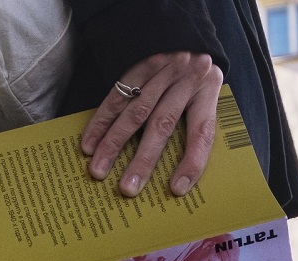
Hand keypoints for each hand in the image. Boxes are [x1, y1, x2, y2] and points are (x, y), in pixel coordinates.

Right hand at [80, 52, 222, 197]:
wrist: (184, 32)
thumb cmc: (197, 79)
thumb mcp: (208, 98)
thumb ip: (198, 130)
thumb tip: (181, 178)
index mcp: (207, 92)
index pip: (202, 134)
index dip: (191, 164)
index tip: (177, 189)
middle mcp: (183, 80)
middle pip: (161, 125)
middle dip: (142, 160)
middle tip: (128, 188)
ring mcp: (156, 73)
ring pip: (133, 113)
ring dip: (113, 145)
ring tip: (98, 171)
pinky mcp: (134, 68)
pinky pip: (115, 98)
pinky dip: (100, 123)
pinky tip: (89, 145)